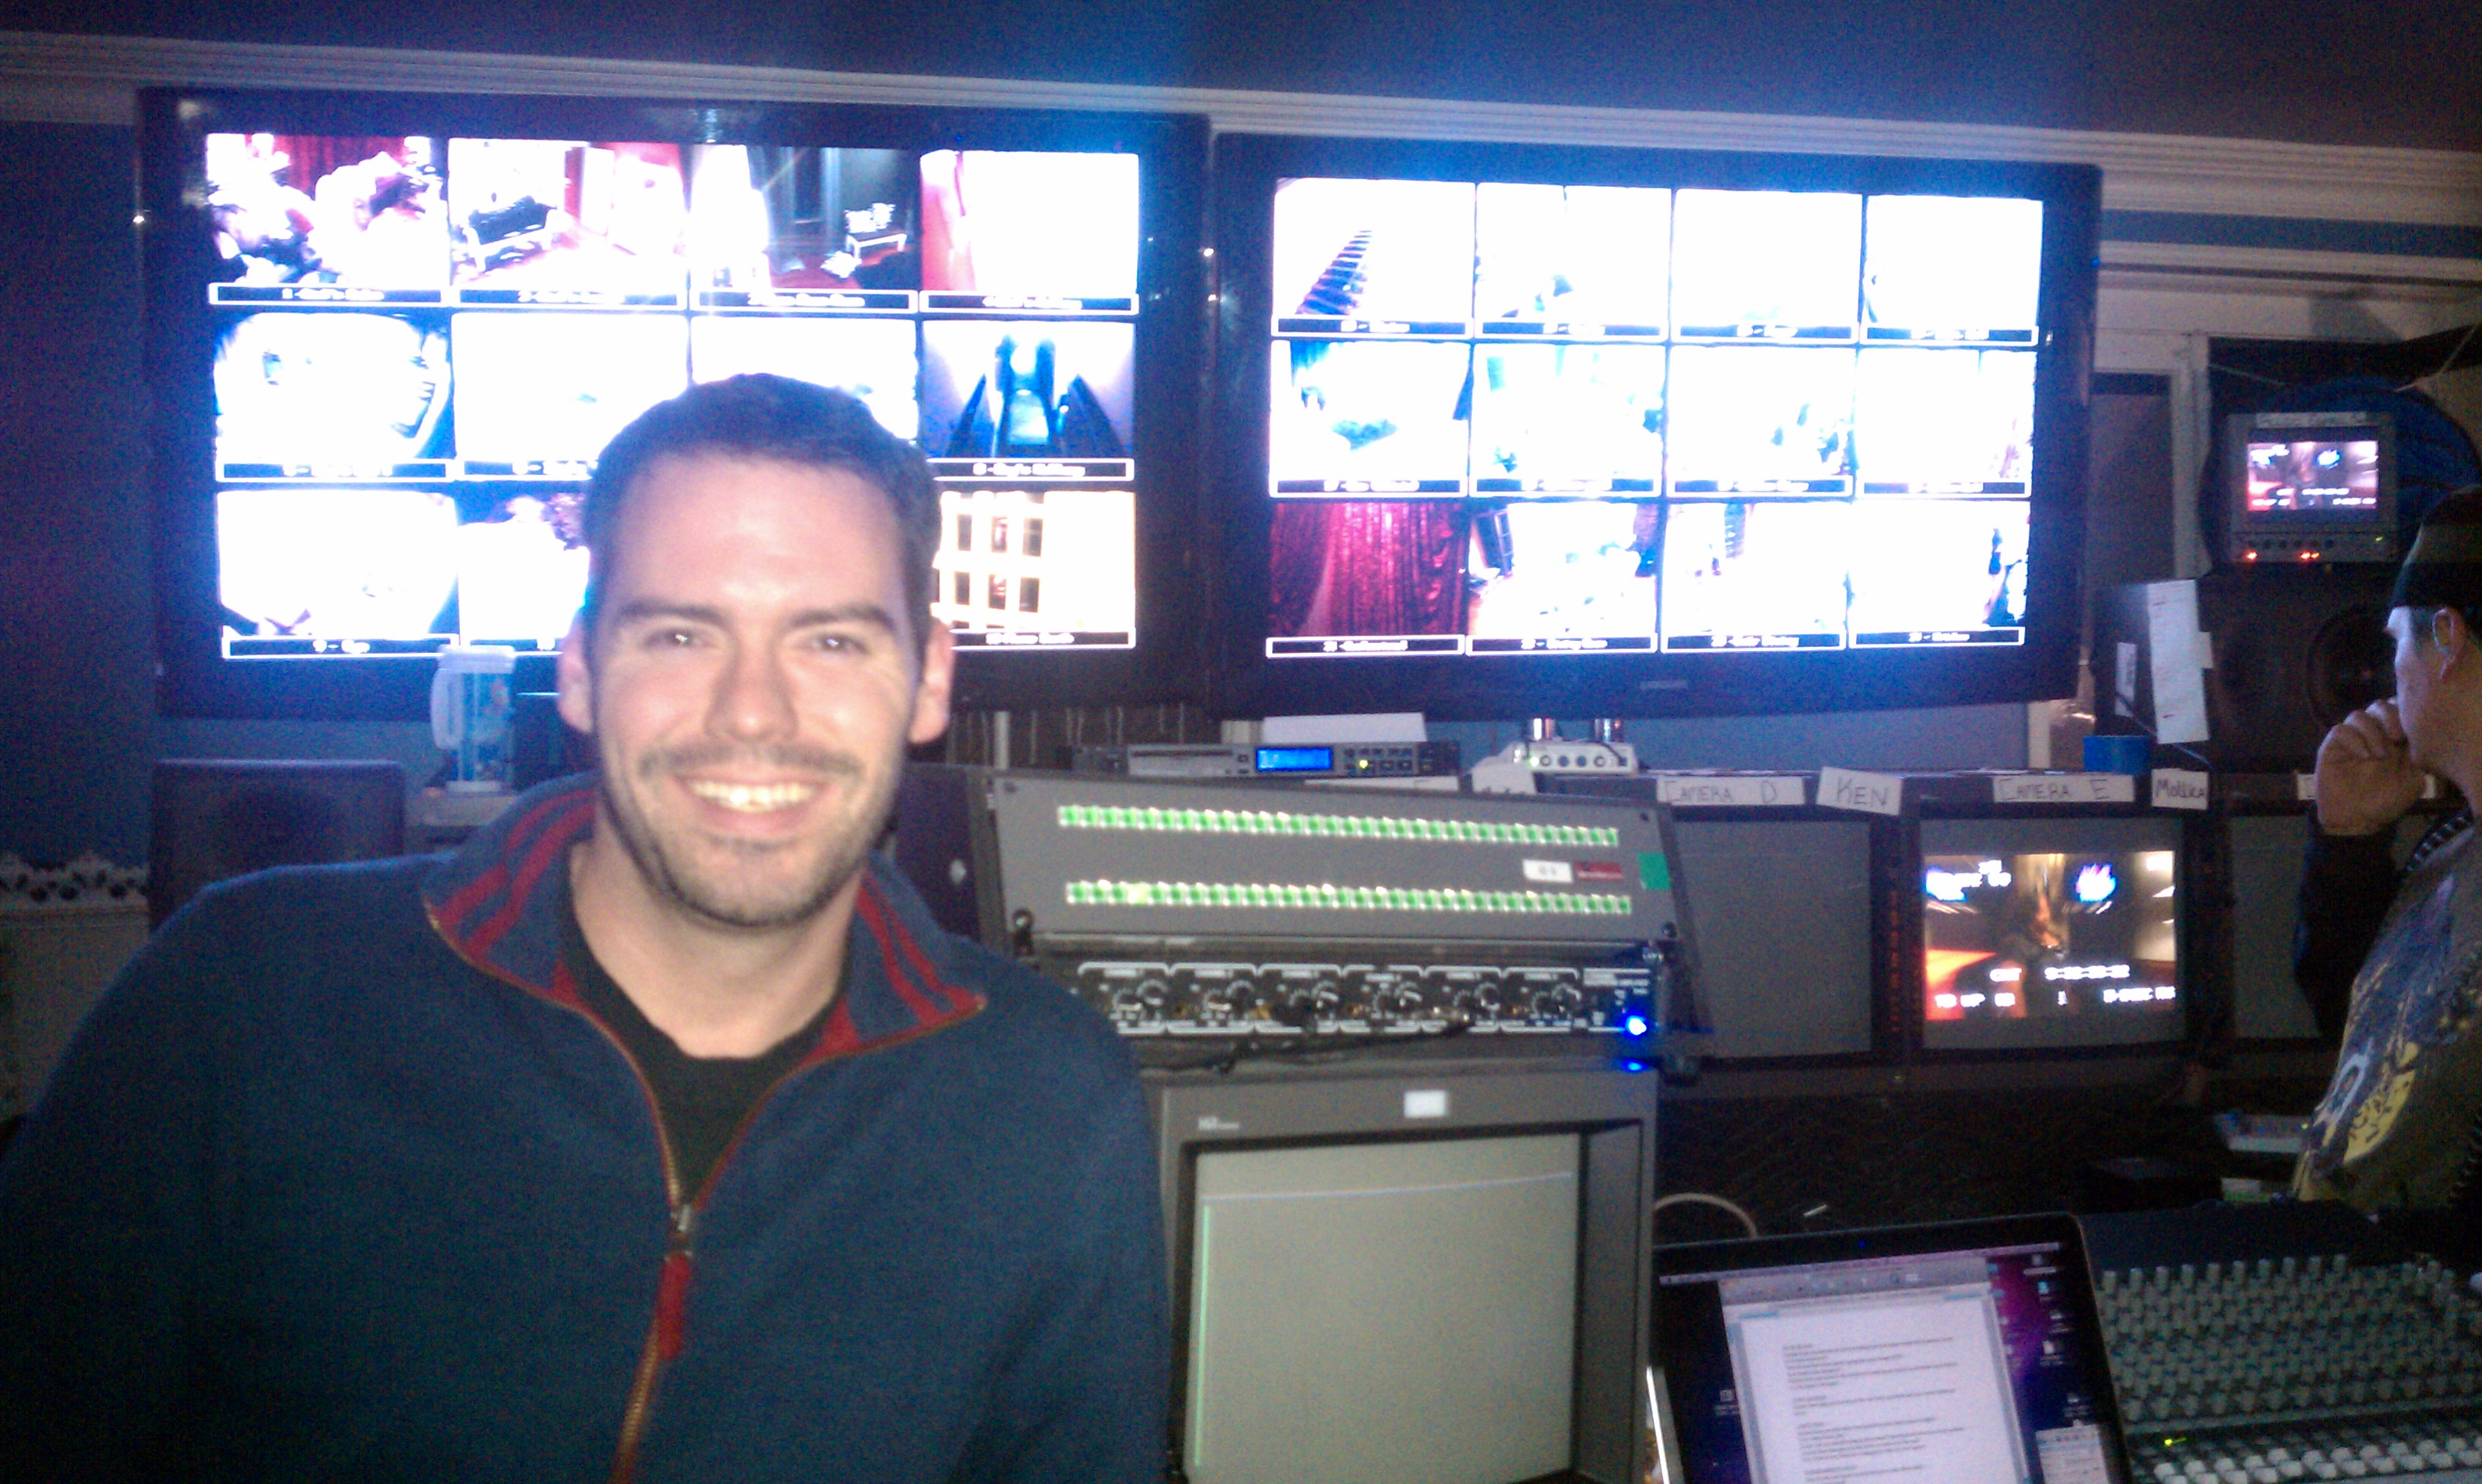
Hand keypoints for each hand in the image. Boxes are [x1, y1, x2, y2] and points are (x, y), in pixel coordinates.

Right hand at [2313, 699, 2422, 835]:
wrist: (2358, 821)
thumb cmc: (2386, 801)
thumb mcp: (2413, 780)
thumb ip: (2418, 756)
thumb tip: (2421, 734)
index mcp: (2393, 739)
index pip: (2399, 710)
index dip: (2405, 712)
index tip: (2413, 731)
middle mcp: (2372, 735)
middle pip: (2379, 705)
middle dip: (2390, 717)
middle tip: (2397, 738)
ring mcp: (2351, 741)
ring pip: (2358, 715)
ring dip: (2372, 732)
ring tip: (2379, 755)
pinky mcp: (2331, 748)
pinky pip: (2340, 731)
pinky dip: (2354, 741)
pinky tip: (2363, 757)